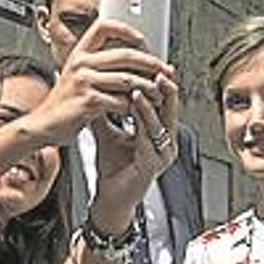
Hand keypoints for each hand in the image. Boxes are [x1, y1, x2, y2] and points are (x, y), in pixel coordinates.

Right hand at [22, 19, 172, 145]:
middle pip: (125, 54)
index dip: (126, 29)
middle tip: (164, 71)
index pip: (104, 27)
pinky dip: (134, 106)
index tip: (142, 40)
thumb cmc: (66, 103)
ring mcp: (83, 81)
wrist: (45, 125)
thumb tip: (133, 60)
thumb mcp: (78, 76)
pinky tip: (140, 110)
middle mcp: (80, 63)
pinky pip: (121, 101)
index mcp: (79, 53)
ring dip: (148, 88)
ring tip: (158, 94)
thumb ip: (99, 66)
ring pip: (127, 79)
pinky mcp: (88, 101)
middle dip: (150, 63)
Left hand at [89, 73, 178, 235]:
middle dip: (162, 88)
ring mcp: (163, 155)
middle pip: (169, 109)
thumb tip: (94, 85)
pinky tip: (133, 107)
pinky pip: (149, 138)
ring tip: (139, 85)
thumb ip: (106, 110)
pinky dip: (142, 121)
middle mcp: (166, 143)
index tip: (147, 65)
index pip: (163, 103)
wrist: (109, 198)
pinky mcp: (154, 165)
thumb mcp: (108, 131)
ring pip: (159, 122)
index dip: (156, 84)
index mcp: (159, 134)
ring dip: (149, 103)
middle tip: (155, 68)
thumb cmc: (112, 167)